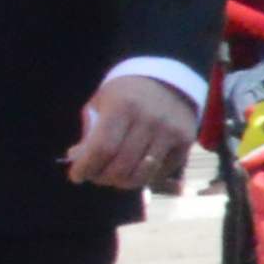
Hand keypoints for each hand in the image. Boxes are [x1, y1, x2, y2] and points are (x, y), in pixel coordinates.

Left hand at [63, 69, 199, 195]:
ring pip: (141, 174)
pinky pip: (160, 172)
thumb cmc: (126, 94)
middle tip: (94, 176)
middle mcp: (151, 119)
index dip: (86, 167)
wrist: (168, 81)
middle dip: (101, 177)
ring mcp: (171, 131)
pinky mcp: (186, 142)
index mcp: (124, 105)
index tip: (77, 175)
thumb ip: (89, 131)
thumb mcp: (101, 103)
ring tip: (113, 175)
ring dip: (122, 182)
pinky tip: (135, 167)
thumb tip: (78, 159)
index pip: (103, 148)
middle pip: (121, 166)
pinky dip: (143, 176)